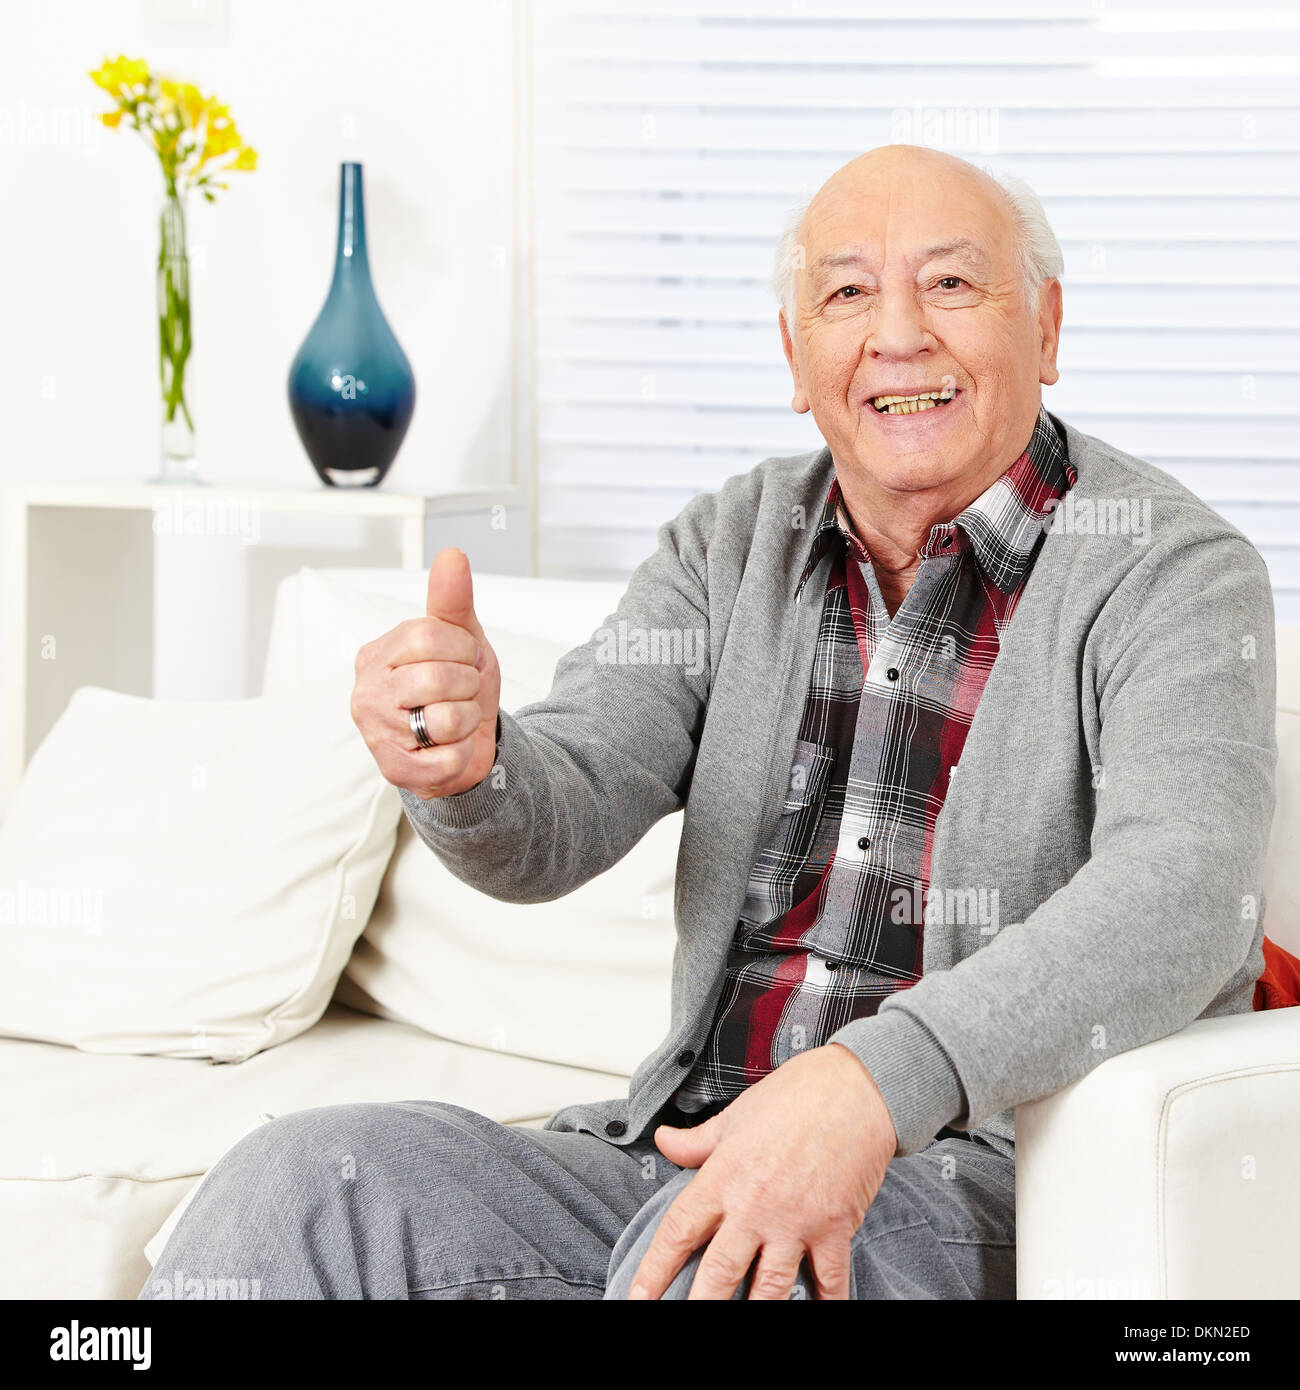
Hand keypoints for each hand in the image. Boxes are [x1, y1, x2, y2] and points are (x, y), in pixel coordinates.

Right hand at [350, 547, 501, 798]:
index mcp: (377, 654)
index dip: (463, 649)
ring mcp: (375, 733)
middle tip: (458, 694)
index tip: (461, 661)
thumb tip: (452, 555)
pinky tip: (448, 749)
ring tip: (453, 723)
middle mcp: (366, 692)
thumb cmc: (458, 688)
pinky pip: (448, 759)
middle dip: (467, 686)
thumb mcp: (462, 640)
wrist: (467, 744)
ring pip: (447, 719)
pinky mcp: (393, 771)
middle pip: (440, 677)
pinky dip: (462, 754)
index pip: (432, 634)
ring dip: (466, 721)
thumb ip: (452, 600)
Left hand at [629, 1044, 897, 1299]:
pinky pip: (828, 1281)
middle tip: (686, 1321)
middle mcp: (754, 1206)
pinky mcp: (833, 1229)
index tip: (637, 1298)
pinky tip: (816, 1310)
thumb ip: (697, 1140)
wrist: (854, 1087)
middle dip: (700, 1306)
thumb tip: (663, 1141)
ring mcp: (795, 1222)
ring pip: (769, 1289)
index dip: (653, 1272)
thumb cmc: (795, 1095)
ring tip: (742, 1326)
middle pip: (717, 1274)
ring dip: (756, 1311)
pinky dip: (824, 1302)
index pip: (678, 1232)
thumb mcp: (735, 1116)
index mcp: (724, 1177)